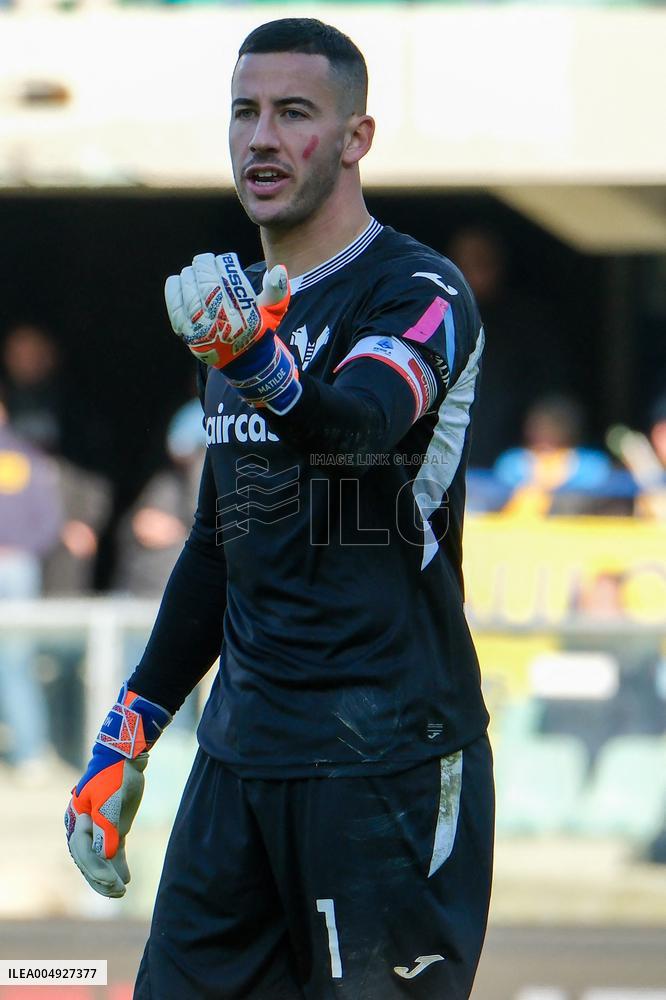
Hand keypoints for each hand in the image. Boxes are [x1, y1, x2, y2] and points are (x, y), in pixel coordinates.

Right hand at [65, 683, 170, 896]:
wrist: (125, 756)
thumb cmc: (116, 777)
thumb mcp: (111, 803)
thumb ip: (107, 829)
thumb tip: (106, 856)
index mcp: (78, 819)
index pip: (84, 852)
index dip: (96, 870)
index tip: (112, 881)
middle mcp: (84, 826)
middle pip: (88, 860)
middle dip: (101, 878)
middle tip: (118, 892)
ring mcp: (98, 827)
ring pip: (99, 858)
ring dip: (108, 876)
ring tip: (122, 891)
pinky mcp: (112, 826)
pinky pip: (111, 850)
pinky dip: (117, 864)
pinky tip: (126, 878)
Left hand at [165, 252, 289, 370]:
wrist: (243, 361)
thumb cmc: (258, 329)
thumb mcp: (273, 312)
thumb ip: (277, 291)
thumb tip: (279, 269)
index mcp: (243, 313)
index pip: (227, 276)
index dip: (223, 262)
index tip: (224, 261)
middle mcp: (222, 320)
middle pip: (205, 280)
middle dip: (204, 264)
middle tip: (206, 262)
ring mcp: (201, 327)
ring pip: (189, 288)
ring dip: (190, 274)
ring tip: (194, 272)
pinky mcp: (186, 332)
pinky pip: (174, 304)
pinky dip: (174, 288)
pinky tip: (179, 281)